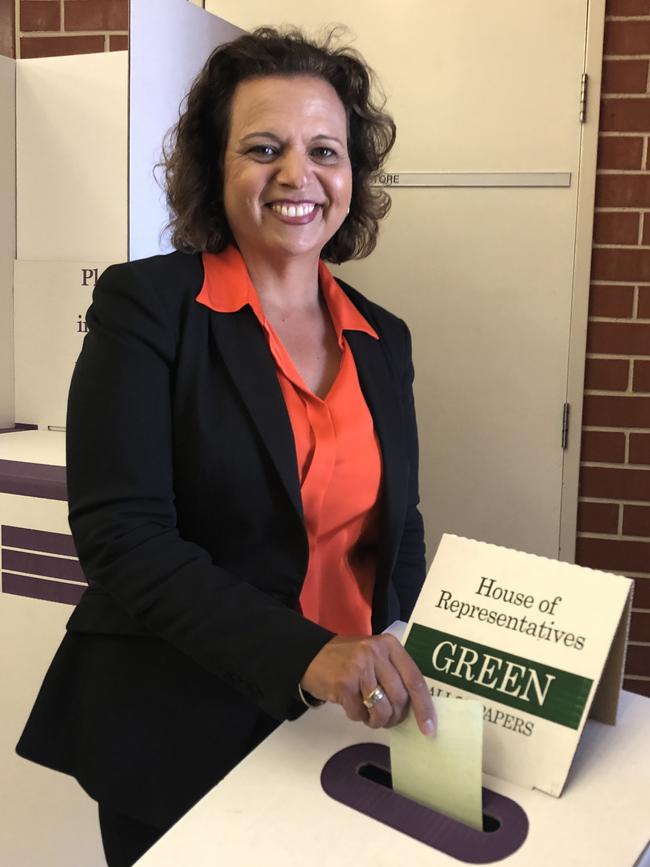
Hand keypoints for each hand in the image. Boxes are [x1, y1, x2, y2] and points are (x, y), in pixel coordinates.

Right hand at [300, 634, 435, 735]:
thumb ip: (395, 674)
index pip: (415, 679)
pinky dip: (358, 716)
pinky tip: (351, 704)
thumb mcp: (376, 656)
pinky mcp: (344, 683)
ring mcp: (359, 667)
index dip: (424, 707)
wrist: (312, 656)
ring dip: (377, 720)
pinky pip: (360, 713)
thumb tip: (417, 709)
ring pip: (382, 709)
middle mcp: (376, 653)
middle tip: (386, 718)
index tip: (428, 729)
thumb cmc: (349, 660)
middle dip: (395, 716)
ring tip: (368, 713)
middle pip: (400, 698)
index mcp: (390, 645)